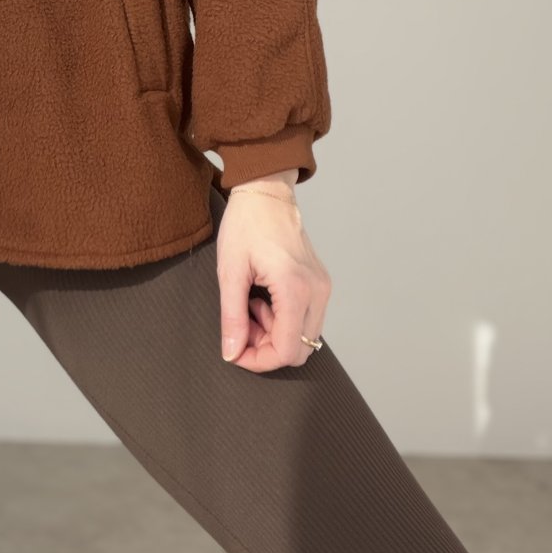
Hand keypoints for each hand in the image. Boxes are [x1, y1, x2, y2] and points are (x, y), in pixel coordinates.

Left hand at [216, 179, 330, 371]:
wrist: (266, 192)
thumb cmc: (246, 224)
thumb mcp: (230, 271)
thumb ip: (232, 317)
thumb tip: (232, 353)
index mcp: (295, 289)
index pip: (285, 350)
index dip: (258, 360)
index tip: (235, 350)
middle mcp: (317, 292)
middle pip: (299, 351)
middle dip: (266, 347)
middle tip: (241, 322)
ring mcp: (322, 287)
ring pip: (303, 338)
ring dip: (274, 333)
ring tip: (251, 303)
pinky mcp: (320, 283)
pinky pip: (306, 319)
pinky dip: (284, 320)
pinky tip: (264, 298)